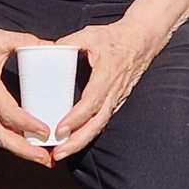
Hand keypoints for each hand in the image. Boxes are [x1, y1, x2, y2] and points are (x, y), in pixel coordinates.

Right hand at [0, 22, 60, 167]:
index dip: (26, 123)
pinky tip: (33, 145)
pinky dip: (16, 142)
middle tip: (47, 158)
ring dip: (21, 151)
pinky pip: (0, 131)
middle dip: (24, 151)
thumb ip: (25, 42)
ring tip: (44, 158)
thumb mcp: (1, 39)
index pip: (7, 112)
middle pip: (2, 136)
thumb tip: (51, 47)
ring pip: (0, 137)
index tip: (45, 130)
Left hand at [46, 13, 165, 160]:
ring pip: (100, 125)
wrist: (142, 40)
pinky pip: (102, 120)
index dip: (75, 118)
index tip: (59, 129)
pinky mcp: (116, 100)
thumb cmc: (116, 37)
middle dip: (77, 141)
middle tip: (58, 153)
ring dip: (81, 141)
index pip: (91, 103)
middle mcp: (113, 92)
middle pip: (96, 124)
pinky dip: (89, 133)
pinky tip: (75, 140)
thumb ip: (68, 42)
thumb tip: (46, 50)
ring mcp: (116, 98)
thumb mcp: (90, 35)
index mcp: (106, 75)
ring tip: (62, 152)